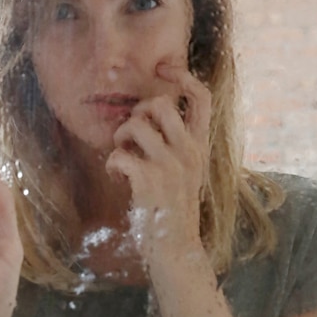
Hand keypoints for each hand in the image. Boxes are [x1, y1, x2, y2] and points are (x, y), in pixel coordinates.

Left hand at [105, 63, 210, 263]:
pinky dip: (113, 162)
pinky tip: (119, 176)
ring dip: (121, 137)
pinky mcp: (149, 181)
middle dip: (139, 111)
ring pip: (135, 124)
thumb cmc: (174, 206)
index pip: (203, 98)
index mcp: (201, 146)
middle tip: (135, 133)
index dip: (184, 77)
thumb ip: (177, 143)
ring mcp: (170, 166)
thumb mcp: (187, 170)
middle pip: (161, 104)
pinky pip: (119, 154)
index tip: (166, 68)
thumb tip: (150, 113)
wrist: (176, 248)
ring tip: (124, 154)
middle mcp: (189, 151)